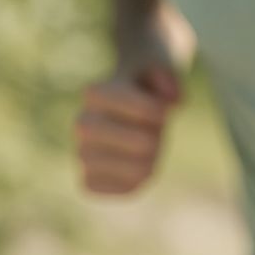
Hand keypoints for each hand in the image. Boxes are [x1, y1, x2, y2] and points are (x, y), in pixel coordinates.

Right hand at [75, 63, 179, 194]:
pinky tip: (134, 164)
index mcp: (96, 92)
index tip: (160, 107)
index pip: (148, 111)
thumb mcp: (162, 64)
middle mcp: (82, 124)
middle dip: (160, 137)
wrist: (125, 104)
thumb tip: (172, 101)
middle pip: (144, 144)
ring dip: (154, 158)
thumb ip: (169, 74)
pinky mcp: (89, 181)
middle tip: (153, 130)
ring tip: (145, 146)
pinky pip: (126, 190)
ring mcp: (82, 154)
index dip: (163, 112)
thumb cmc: (148, 84)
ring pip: (137, 170)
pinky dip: (141, 179)